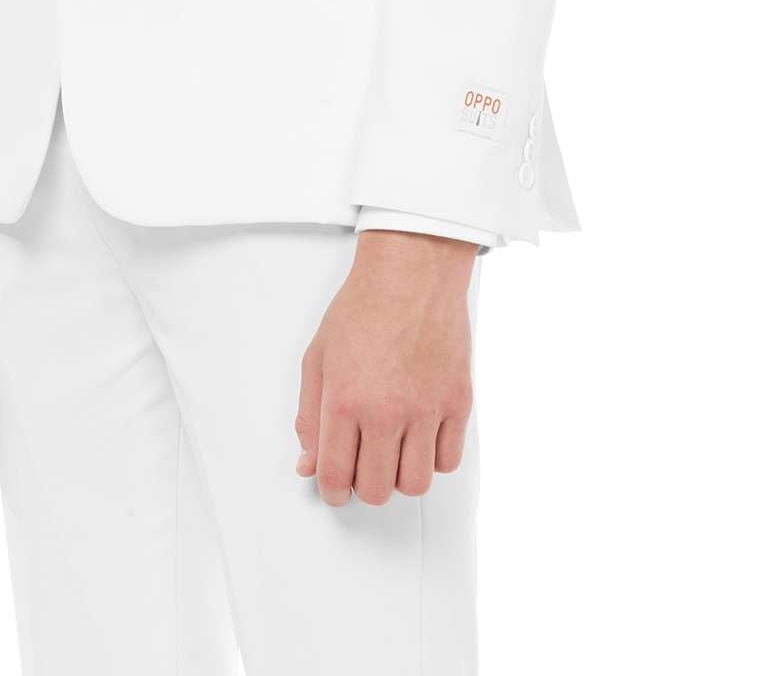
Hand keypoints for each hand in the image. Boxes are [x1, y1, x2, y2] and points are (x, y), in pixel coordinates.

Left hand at [295, 230, 475, 506]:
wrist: (411, 273)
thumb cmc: (363, 308)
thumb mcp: (317, 357)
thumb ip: (310, 416)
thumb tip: (308, 463)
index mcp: (345, 400)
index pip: (335, 476)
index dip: (331, 491)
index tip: (336, 488)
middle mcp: (386, 411)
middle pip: (377, 490)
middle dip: (365, 486)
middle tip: (364, 465)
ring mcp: (426, 409)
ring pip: (415, 484)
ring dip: (401, 476)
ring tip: (394, 451)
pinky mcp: (457, 402)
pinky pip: (448, 460)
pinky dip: (434, 458)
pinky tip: (421, 436)